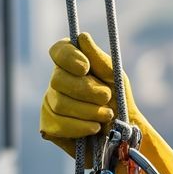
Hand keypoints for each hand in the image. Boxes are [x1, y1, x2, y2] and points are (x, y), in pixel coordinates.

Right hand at [38, 33, 172, 173]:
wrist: (123, 136)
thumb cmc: (119, 101)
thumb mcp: (115, 77)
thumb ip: (99, 59)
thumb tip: (82, 37)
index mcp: (72, 64)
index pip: (58, 51)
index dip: (68, 57)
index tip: (86, 68)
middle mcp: (57, 81)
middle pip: (58, 79)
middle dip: (87, 90)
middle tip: (107, 97)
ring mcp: (50, 103)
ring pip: (60, 103)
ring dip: (89, 110)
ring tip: (106, 115)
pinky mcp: (49, 126)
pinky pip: (57, 123)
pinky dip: (80, 126)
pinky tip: (93, 128)